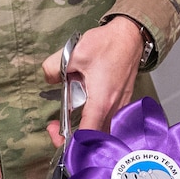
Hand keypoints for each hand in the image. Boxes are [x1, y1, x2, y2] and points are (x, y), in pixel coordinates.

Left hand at [41, 18, 143, 137]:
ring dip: (86, 131)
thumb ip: (54, 67)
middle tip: (59, 128)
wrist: (131, 36)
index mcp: (101, 102)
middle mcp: (114, 109)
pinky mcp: (123, 102)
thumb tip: (48, 78)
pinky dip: (96, 123)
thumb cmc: (108, 45)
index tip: (55, 131)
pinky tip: (85, 110)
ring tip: (69, 119)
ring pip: (104, 131)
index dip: (70, 142)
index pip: (87, 136)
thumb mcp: (74, 53)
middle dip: (76, 140)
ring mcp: (121, 107)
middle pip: (97, 139)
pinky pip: (110, 121)